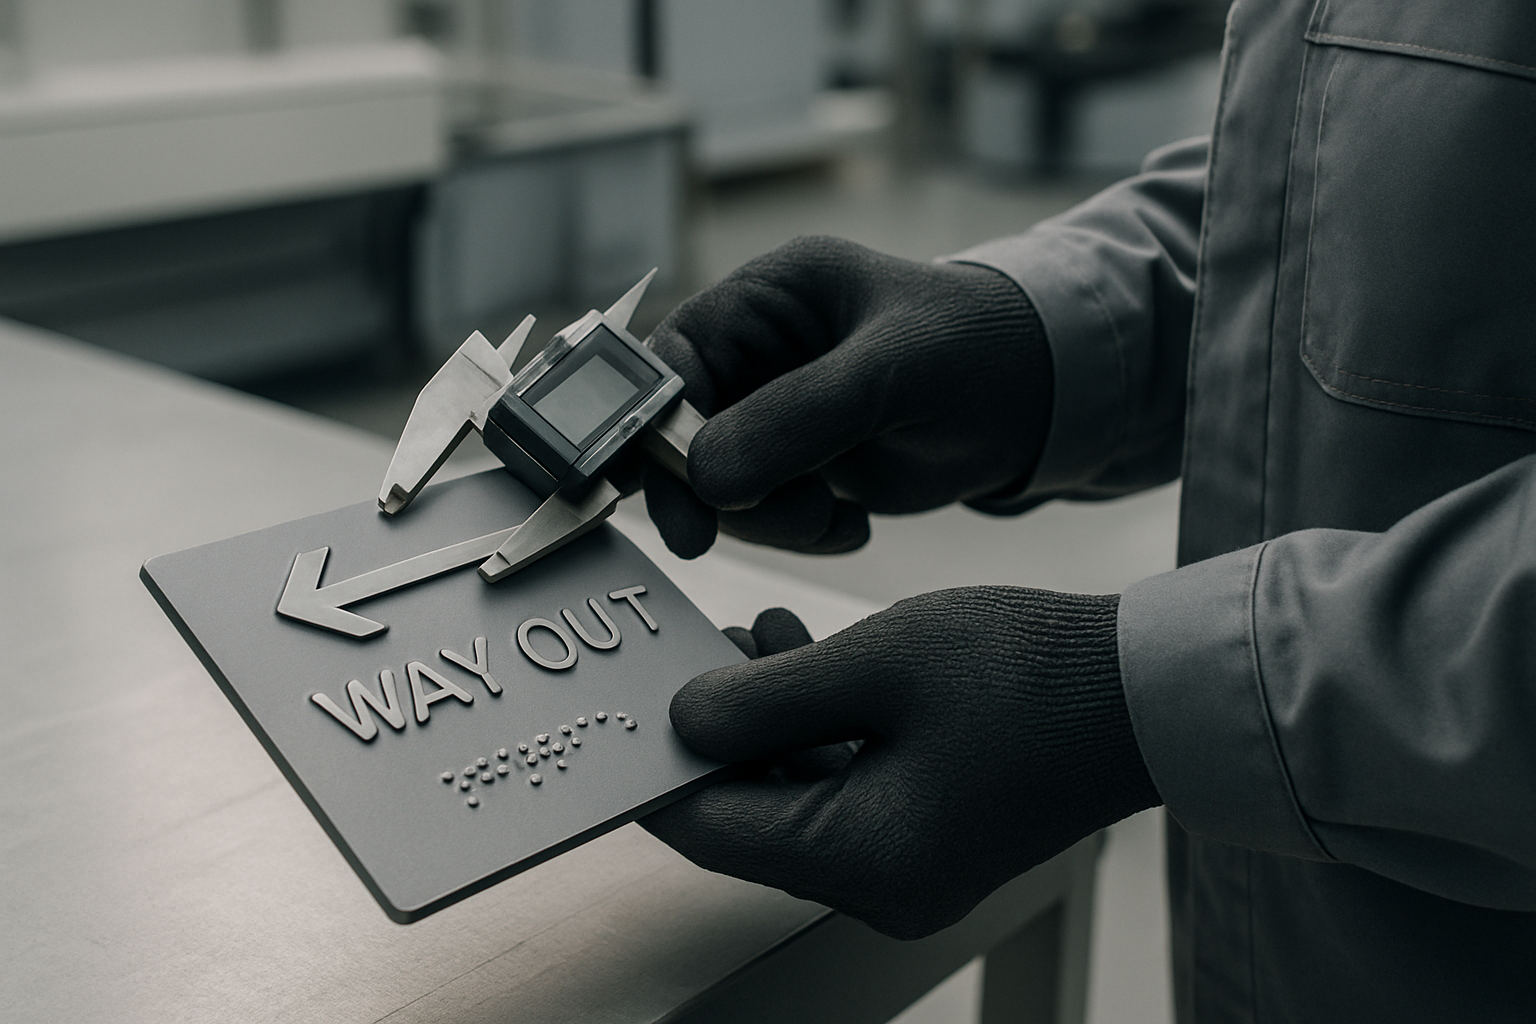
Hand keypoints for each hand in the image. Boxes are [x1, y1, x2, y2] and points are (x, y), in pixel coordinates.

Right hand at [643, 236, 1052, 557]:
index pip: (670, 357)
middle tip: (711, 539)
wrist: (1041, 403)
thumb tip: (706, 476)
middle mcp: (756, 349)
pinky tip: (852, 524)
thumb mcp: (892, 373)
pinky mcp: (796, 464)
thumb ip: (798, 418)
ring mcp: (772, 410)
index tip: (659, 488)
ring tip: (831, 516)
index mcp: (767, 295)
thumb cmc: (979, 349)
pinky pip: (759, 514)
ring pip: (715, 483)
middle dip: (708, 488)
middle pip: (678, 430)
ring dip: (763, 519)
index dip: (650, 423)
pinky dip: (795, 534)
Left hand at [644, 588, 1159, 939]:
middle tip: (681, 656)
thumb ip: (763, 697)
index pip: (713, 833)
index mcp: (864, 860)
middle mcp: (882, 882)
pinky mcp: (934, 829)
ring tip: (743, 636)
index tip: (613, 725)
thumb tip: (684, 722)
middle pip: (753, 816)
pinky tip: (804, 657)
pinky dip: (817, 727)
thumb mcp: (878, 664)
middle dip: (714, 736)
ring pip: (798, 794)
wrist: (1149, 689)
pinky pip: (847, 784)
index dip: (653, 776)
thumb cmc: (1032, 673)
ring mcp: (912, 860)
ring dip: (767, 720)